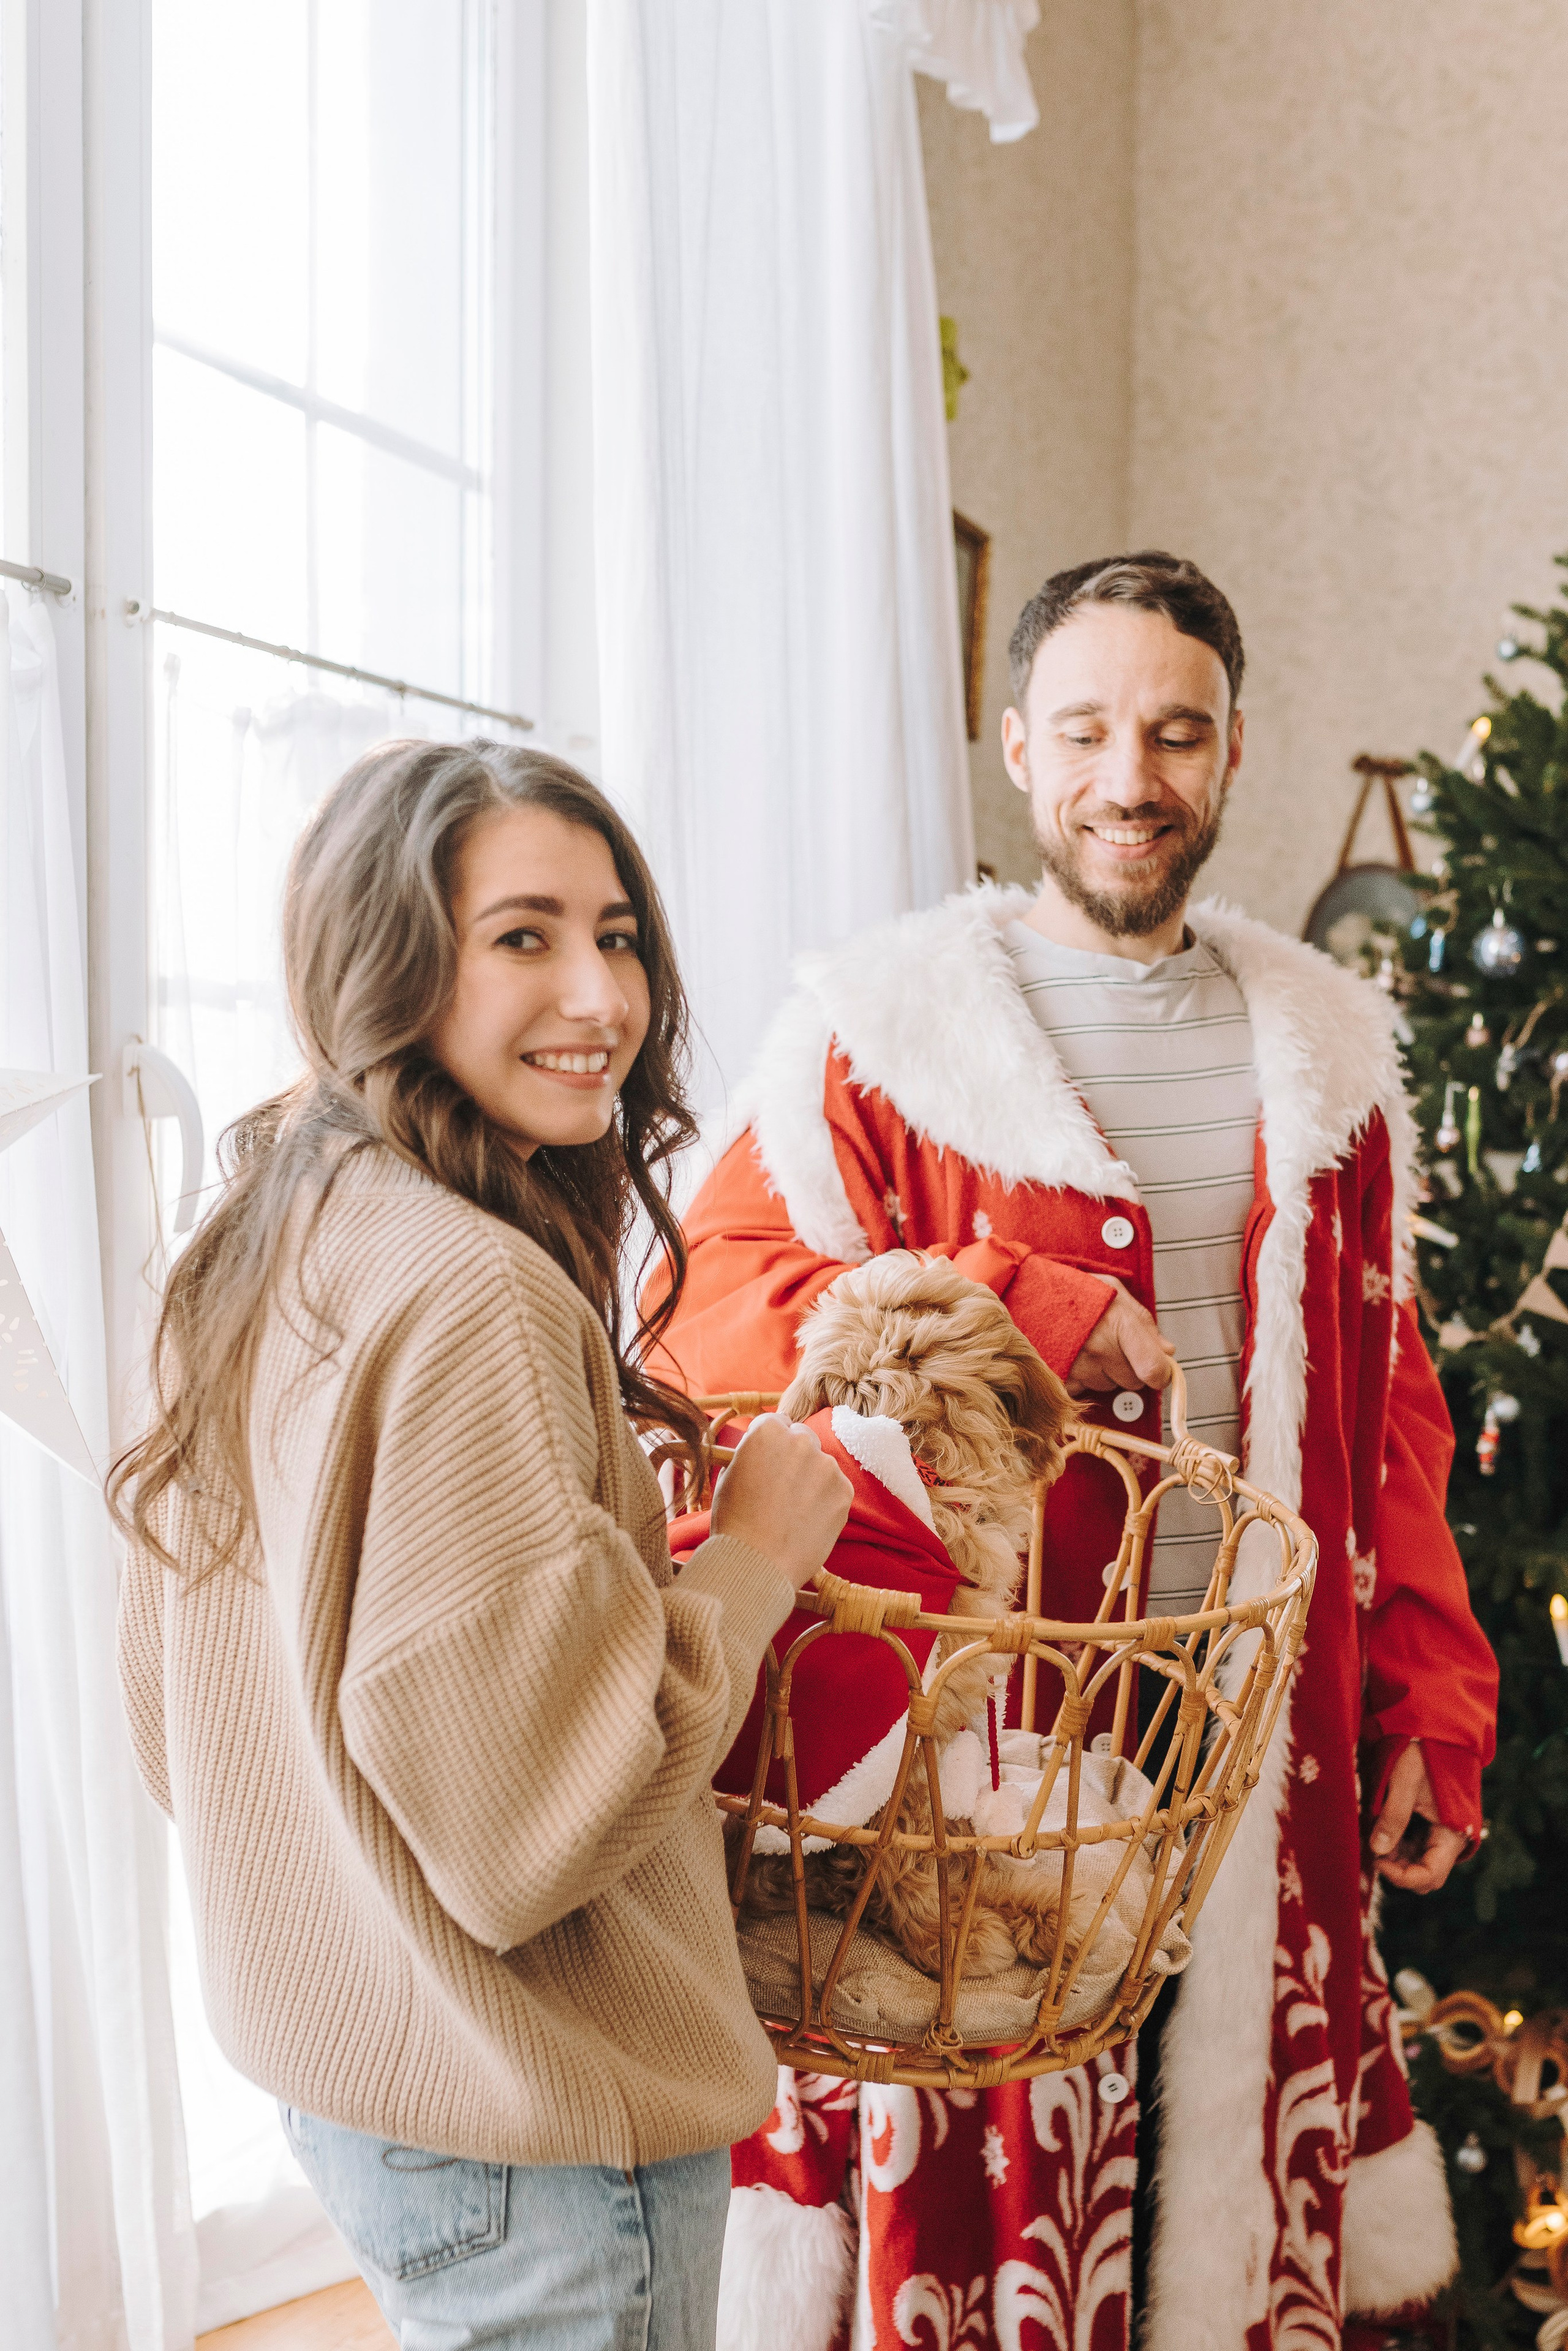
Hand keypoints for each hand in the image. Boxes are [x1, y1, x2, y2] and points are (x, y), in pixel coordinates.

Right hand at [711, 1414, 852, 1590]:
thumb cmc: (736, 1523)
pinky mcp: (844, 1491)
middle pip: (802, 1438)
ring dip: (811, 1479)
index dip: (770, 1445)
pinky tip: (807, 1521)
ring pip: (821, 1464)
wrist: (757, 1564)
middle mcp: (801, 1440)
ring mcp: (826, 1465)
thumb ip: (751, 1455)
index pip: (776, 1423)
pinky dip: (825, 1500)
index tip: (768, 1462)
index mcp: (767, 1431)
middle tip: (782, 1488)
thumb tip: (761, 1452)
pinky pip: (836, 1487)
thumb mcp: (729, 1477)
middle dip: (794, 1457)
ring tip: (793, 1511)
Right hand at [1067, 1276, 1176, 1396]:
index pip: (1155, 1369)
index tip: (1159, 1370)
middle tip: (1111, 1344)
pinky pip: (1085, 1391)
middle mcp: (1099, 1349)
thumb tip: (1167, 1351)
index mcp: (1120, 1324)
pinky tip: (1074, 1357)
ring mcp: (1078, 1367)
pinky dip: (1082, 1379)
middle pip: (1133, 1382)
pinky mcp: (1060, 1379)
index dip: (1161, 1373)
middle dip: (1128, 1367)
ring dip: (1103, 1372)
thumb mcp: (1115, 1294)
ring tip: (1087, 1345)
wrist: (1026, 1293)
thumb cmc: (1073, 1291)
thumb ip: (1144, 1323)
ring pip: (1108, 1387)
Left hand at [1369, 1741, 1466, 1892]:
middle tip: (1370, 1848)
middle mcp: (1450, 1839)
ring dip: (1394, 1855)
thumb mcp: (1404, 1782)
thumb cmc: (1423, 1751)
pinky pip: (1414, 1844)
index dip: (1403, 1876)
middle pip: (1424, 1873)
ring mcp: (1441, 1832)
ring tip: (1370, 1835)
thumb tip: (1377, 1851)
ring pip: (1417, 1860)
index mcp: (1453, 1833)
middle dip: (1397, 1868)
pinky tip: (1378, 1827)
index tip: (1377, 1860)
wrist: (1438, 1729)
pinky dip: (1396, 1841)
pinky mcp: (1431, 1823)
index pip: (1430, 1874)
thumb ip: (1393, 1817)